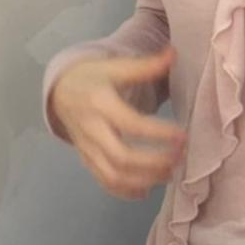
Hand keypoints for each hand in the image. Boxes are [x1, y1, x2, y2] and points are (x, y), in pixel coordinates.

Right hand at [50, 43, 186, 199]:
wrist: (61, 90)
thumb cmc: (93, 76)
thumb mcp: (116, 66)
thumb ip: (146, 65)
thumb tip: (174, 53)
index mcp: (100, 103)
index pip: (132, 124)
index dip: (159, 133)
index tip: (183, 136)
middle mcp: (92, 129)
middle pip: (121, 157)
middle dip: (153, 163)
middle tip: (180, 158)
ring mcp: (87, 148)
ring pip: (112, 175)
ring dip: (143, 180)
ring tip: (169, 174)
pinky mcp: (86, 160)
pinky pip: (103, 181)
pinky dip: (124, 191)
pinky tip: (146, 190)